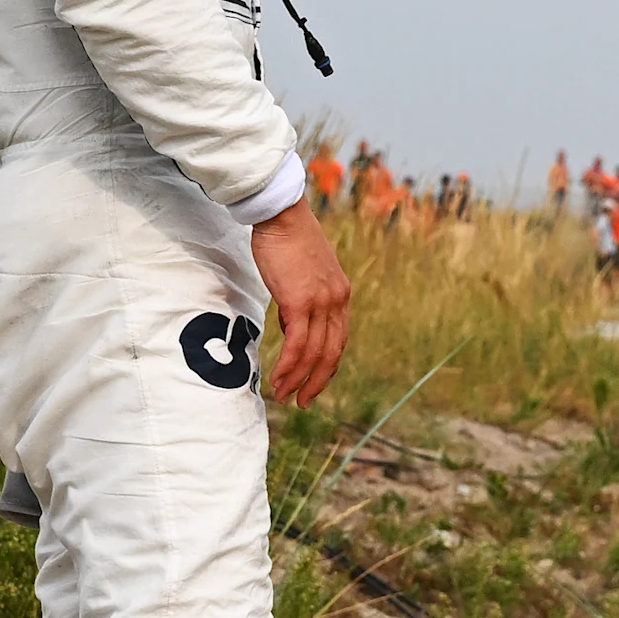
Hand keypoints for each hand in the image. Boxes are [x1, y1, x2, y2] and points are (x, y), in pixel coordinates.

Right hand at [249, 200, 352, 405]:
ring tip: (284, 397)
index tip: (314, 384)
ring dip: (299, 380)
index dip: (327, 367)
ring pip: (315, 353)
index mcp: (340, 295)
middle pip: (331, 353)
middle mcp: (337, 301)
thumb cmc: (286, 240)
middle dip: (317, 382)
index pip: (339, 340)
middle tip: (303, 402)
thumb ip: (302, 300)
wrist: (281, 214)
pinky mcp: (300, 301)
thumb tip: (290, 325)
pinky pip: (298, 344)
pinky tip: (278, 379)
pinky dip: (289, 366)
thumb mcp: (302, 274)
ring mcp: (320, 301)